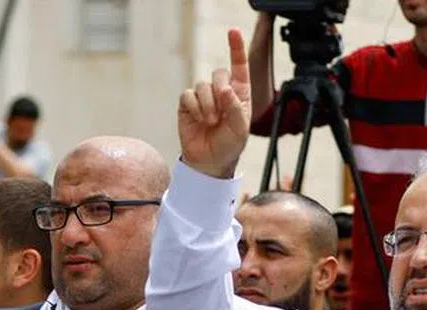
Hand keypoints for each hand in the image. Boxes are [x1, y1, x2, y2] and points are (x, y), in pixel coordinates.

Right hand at [178, 28, 251, 178]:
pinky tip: (199, 120)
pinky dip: (194, 107)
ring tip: (210, 122)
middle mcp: (220, 91)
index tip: (232, 31)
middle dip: (220, 89)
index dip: (236, 48)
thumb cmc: (229, 145)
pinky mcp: (187, 105)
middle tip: (220, 111)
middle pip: (218, 73)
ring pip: (202, 85)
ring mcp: (203, 97)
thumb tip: (224, 89)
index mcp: (239, 93)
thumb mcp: (240, 128)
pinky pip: (188, 95)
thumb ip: (235, 107)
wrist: (209, 161)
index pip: (239, 66)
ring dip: (207, 104)